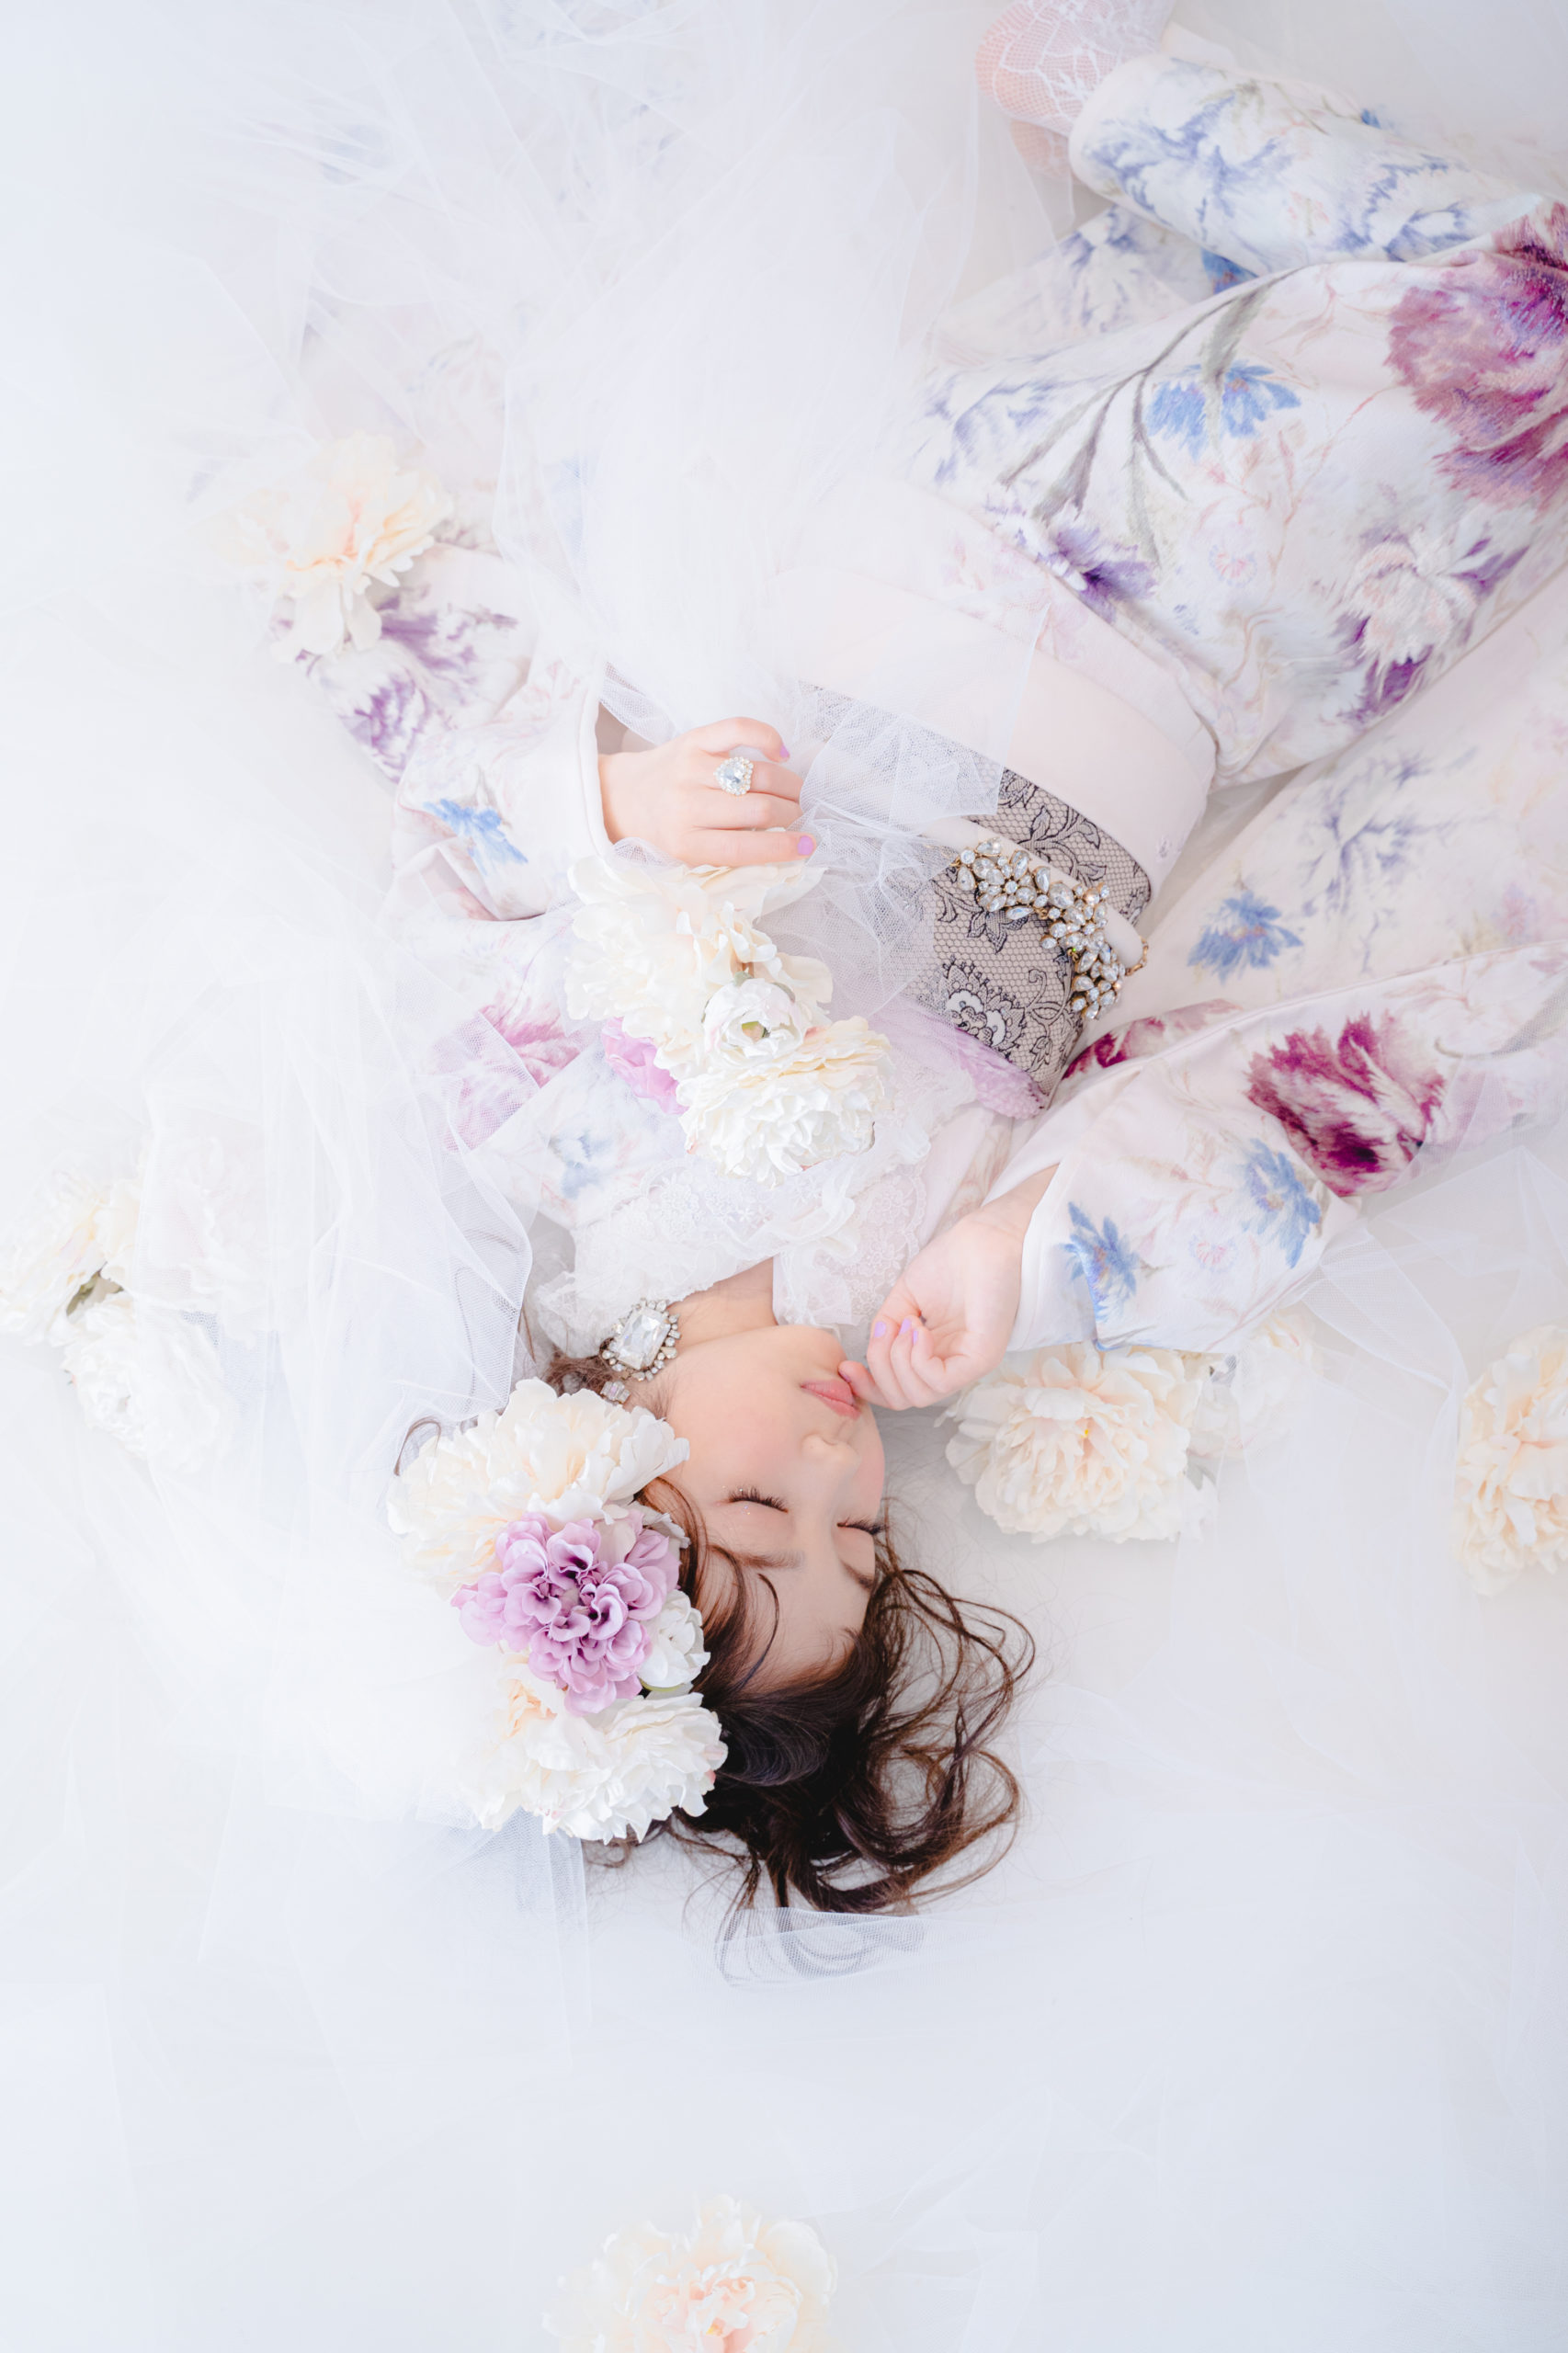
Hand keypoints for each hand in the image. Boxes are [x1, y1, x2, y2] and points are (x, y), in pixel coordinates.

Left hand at [598, 717, 812, 867]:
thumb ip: (729, 856)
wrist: (619, 797)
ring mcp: (691, 769)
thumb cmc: (660, 834)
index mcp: (685, 843)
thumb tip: (786, 846)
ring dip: (788, 785)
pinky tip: (782, 752)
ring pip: (757, 774)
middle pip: (758, 810)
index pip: (745, 849)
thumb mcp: (686, 859)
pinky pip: (739, 729)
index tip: (809, 845)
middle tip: (801, 817)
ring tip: (796, 794)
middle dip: (792, 815)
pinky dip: (768, 737)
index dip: (785, 848)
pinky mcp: (693, 740)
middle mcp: (687, 805)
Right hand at [840, 1168, 1056, 1411]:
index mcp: (935, 1353)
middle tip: (885, 1332)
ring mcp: (968, 1364)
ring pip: (919, 1396)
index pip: (900, 1391)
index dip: (868, 1386)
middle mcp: (952, 1364)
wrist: (982, 1239)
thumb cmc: (950, 1261)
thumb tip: (872, 1350)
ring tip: (909, 1323)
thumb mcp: (904, 1298)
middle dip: (880, 1371)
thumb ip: (886, 1329)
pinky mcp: (981, 1358)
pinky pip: (938, 1381)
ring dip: (899, 1360)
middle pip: (904, 1399)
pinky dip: (917, 1358)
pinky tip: (919, 1328)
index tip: (847, 1367)